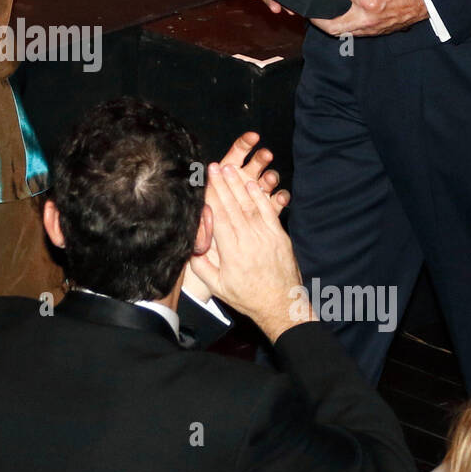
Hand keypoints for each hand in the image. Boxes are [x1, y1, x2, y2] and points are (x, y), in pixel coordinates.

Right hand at [190, 163, 309, 341]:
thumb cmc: (247, 296)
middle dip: (223, 184)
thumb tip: (189, 244)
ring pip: (250, 206)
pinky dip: (259, 197)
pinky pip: (268, 212)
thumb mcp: (217, 286)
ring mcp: (267, 237)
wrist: (281, 305)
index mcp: (232, 253)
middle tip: (214, 166)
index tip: (204, 181)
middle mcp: (250, 241)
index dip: (212, 197)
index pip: (219, 218)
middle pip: (233, 207)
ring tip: (230, 169)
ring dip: (239, 185)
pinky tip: (251, 184)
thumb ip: (201, 264)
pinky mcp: (280, 236)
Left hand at [309, 0, 427, 37]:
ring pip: (340, 32)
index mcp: (369, 0)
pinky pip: (350, 32)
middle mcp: (367, 18)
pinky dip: (340, 24)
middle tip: (310, 6)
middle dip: (317, 18)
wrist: (423, 0)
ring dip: (327, 24)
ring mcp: (369, 29)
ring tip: (319, 11)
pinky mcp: (372, 33)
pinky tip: (336, 14)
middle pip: (332, 25)